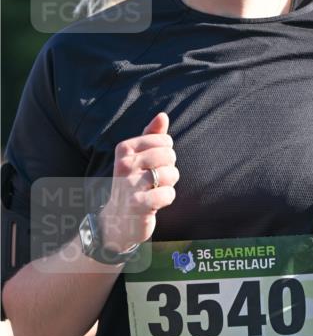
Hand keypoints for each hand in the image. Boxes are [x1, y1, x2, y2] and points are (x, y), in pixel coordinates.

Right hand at [99, 112, 178, 253]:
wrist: (118, 220)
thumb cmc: (133, 185)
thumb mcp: (139, 158)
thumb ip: (151, 136)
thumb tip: (163, 116)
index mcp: (124, 148)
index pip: (164, 140)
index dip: (166, 155)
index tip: (153, 166)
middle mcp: (124, 164)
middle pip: (169, 156)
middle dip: (169, 170)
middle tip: (155, 181)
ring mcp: (130, 184)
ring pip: (170, 174)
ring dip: (168, 185)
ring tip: (154, 191)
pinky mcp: (138, 204)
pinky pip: (168, 194)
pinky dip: (167, 199)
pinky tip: (155, 203)